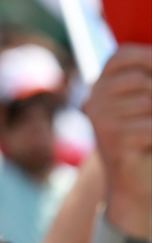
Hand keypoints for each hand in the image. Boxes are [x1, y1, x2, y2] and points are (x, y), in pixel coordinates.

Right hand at [83, 44, 151, 240]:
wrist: (137, 186)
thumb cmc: (147, 141)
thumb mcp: (147, 106)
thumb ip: (148, 85)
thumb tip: (151, 84)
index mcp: (102, 86)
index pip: (122, 56)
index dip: (147, 56)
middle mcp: (95, 99)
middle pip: (141, 80)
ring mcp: (100, 119)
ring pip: (146, 102)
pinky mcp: (111, 139)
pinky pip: (148, 127)